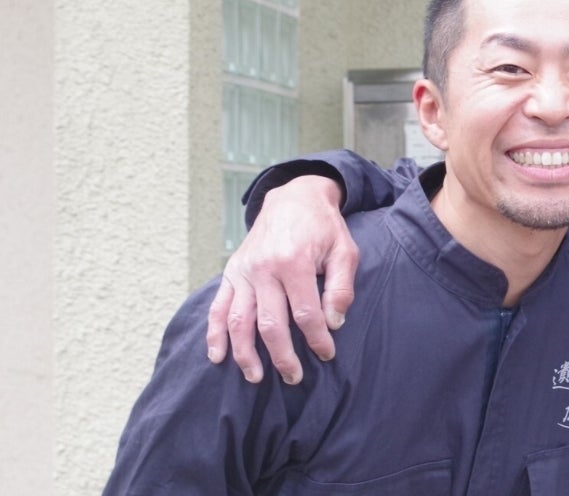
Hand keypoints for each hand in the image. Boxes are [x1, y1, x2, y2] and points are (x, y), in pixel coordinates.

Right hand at [204, 175, 357, 383]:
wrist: (293, 198)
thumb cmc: (323, 228)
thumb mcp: (345, 251)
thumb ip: (341, 288)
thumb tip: (333, 323)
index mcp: (295, 263)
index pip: (305, 313)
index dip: (317, 338)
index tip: (326, 355)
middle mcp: (264, 269)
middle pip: (270, 324)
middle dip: (282, 356)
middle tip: (294, 378)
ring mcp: (243, 272)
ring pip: (238, 321)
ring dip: (245, 354)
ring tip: (256, 378)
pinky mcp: (231, 273)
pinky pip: (218, 308)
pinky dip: (214, 334)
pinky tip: (218, 357)